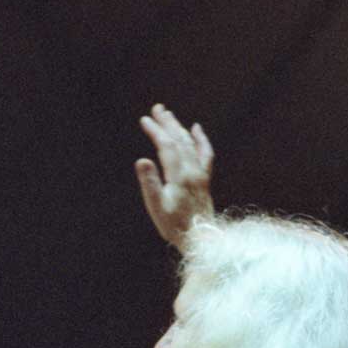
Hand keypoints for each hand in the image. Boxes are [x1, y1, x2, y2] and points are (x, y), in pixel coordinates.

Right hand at [136, 104, 215, 247]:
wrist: (201, 238)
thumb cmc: (175, 226)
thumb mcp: (157, 207)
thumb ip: (150, 183)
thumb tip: (142, 160)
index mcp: (180, 176)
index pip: (166, 146)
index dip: (156, 131)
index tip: (145, 120)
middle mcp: (192, 171)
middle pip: (180, 140)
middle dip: (168, 123)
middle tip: (157, 108)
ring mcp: (200, 175)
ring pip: (190, 144)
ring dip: (179, 128)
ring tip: (169, 115)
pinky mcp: (204, 180)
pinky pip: (205, 154)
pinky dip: (200, 139)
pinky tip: (196, 129)